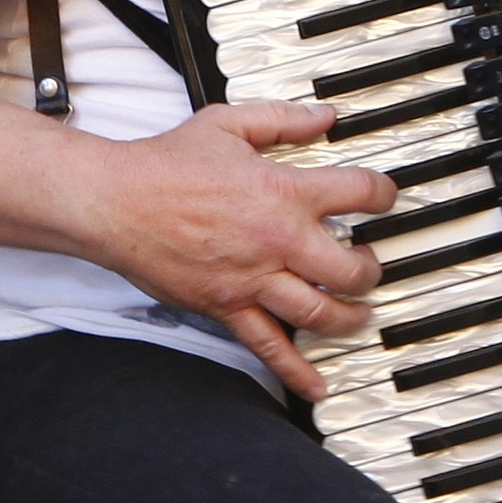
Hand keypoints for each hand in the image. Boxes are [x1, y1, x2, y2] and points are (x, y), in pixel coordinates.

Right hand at [59, 101, 392, 397]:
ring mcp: (253, 280)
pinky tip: (317, 385)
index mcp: (283, 193)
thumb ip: (282, 120)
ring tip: (359, 314)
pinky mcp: (226, 307)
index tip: (385, 199)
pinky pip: (269, 346)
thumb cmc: (165, 164)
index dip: (384, 195)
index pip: (359, 195)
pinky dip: (297, 371)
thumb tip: (323, 116)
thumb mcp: (228, 124)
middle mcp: (277, 242)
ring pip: (321, 313)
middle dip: (372, 271)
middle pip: (351, 270)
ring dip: (350, 318)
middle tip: (370, 266)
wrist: (115, 202)